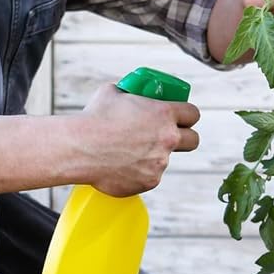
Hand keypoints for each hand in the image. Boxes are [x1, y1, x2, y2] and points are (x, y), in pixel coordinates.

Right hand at [79, 83, 200, 196]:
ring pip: (165, 160)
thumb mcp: (112, 92)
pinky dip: (139, 173)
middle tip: (169, 137)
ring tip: (128, 153)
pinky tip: (122, 167)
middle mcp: (168, 138)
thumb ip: (129, 93)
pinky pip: (150, 176)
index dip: (187, 116)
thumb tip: (128, 92)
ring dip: (154, 156)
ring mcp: (160, 162)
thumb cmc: (94, 118)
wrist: (79, 148)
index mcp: (164, 113)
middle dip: (185, 138)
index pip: (192, 114)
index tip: (181, 118)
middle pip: (193, 140)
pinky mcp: (149, 181)